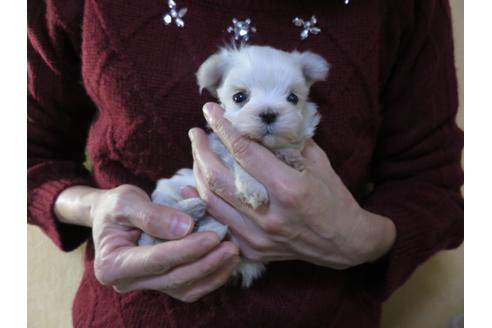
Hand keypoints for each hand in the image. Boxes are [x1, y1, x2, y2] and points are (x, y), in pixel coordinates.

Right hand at [54, 184, 239, 301]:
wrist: (112, 216)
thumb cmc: (116, 206)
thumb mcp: (125, 201)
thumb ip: (151, 214)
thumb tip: (185, 227)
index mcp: (112, 264)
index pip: (156, 260)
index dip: (186, 250)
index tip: (212, 237)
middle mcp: (128, 282)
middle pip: (173, 278)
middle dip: (205, 263)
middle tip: (231, 246)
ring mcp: (146, 285)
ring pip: (185, 287)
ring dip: (213, 272)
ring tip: (234, 252)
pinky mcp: (162, 283)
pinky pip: (189, 286)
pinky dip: (211, 275)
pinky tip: (227, 260)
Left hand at [190, 103, 395, 268]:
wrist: (344, 242)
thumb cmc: (334, 198)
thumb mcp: (318, 163)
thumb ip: (288, 142)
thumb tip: (262, 123)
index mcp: (289, 188)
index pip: (244, 151)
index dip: (223, 127)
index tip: (210, 110)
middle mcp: (269, 214)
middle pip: (219, 177)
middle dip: (201, 150)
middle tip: (195, 133)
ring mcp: (258, 236)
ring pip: (213, 202)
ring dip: (198, 174)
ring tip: (196, 155)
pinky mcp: (253, 249)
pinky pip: (220, 223)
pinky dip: (206, 202)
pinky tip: (198, 187)